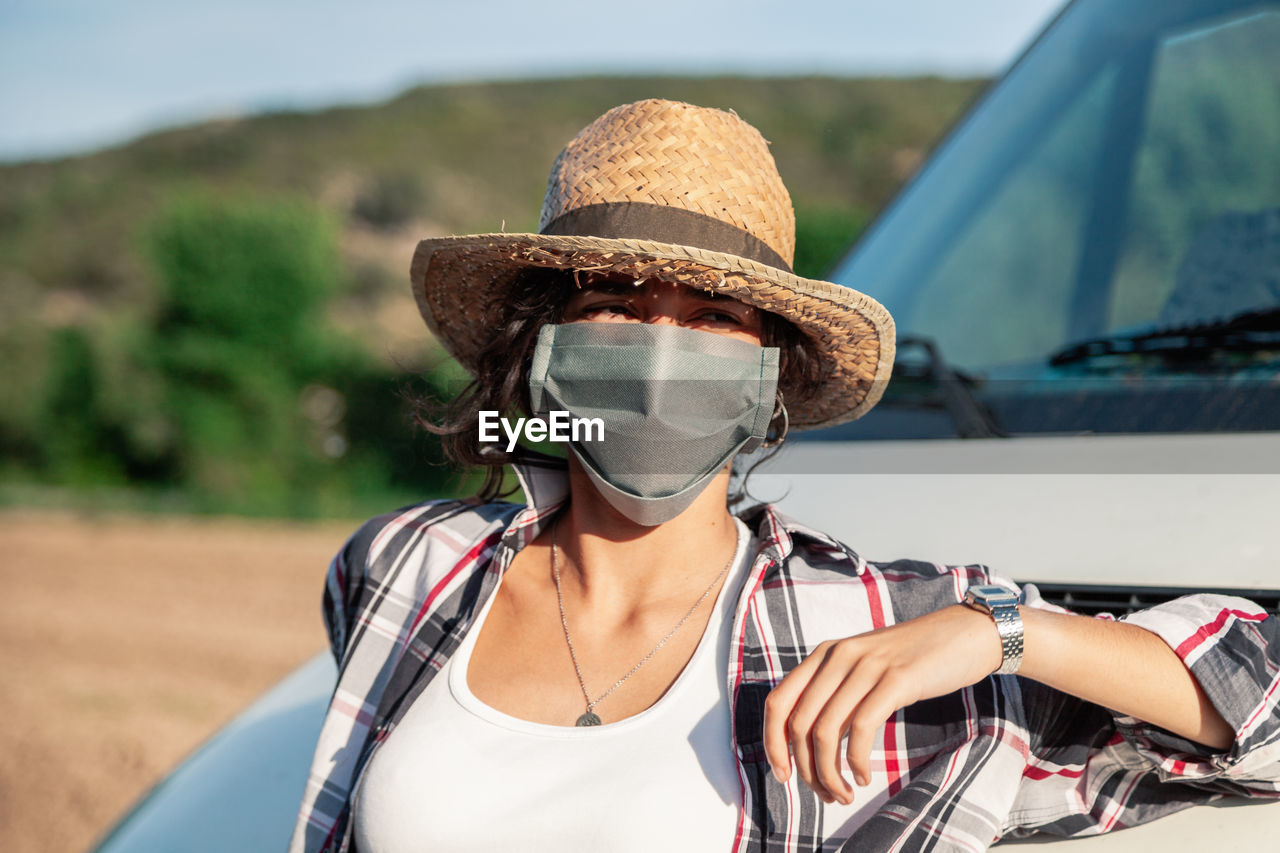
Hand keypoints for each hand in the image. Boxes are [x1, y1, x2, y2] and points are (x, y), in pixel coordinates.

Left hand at [762, 604, 1003, 803]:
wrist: (965, 634)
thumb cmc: (914, 660)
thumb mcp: (864, 670)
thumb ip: (836, 696)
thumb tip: (809, 745)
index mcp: (824, 654)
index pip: (778, 702)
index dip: (772, 744)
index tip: (784, 776)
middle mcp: (838, 656)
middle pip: (799, 724)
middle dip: (805, 769)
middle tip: (825, 795)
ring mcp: (866, 666)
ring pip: (825, 731)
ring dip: (829, 773)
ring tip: (844, 794)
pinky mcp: (897, 679)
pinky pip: (861, 729)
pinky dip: (856, 761)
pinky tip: (864, 776)